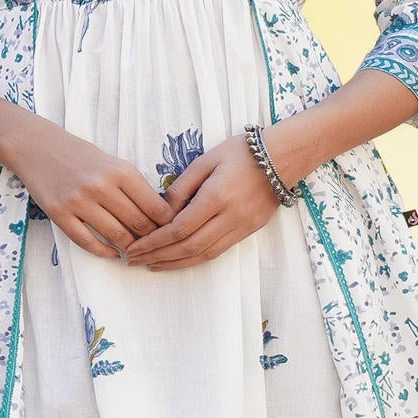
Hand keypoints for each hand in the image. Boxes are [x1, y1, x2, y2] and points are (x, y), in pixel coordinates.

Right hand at [15, 121, 174, 258]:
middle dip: (150, 239)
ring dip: (129, 247)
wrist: (37, 147)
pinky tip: (112, 253)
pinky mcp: (60, 214)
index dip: (167, 225)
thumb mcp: (114, 163)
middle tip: (154, 246)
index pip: (155, 207)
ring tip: (134, 250)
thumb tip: (159, 217)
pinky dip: (104, 252)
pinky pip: (87, 242)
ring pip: (116, 236)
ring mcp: (79, 201)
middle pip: (138, 224)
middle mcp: (101, 186)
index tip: (170, 232)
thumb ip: (135, 187)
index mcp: (121, 171)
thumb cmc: (81, 156)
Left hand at [123, 134, 280, 269]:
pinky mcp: (249, 231)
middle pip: (189, 247)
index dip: (154, 242)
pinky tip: (180, 259)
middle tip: (135, 260)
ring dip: (176, 263)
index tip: (135, 248)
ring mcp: (242, 227)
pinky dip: (196, 258)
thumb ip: (182, 187)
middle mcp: (229, 217)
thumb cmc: (241, 152)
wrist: (282, 157)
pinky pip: (218, 251)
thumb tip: (161, 212)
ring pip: (204, 254)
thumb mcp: (205, 160)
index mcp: (215, 196)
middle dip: (159, 256)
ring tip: (153, 265)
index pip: (179, 228)